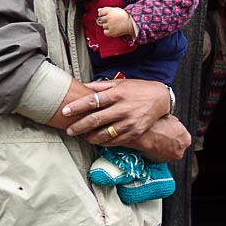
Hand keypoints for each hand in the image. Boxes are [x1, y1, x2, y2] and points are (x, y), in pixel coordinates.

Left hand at [61, 79, 190, 161]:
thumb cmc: (137, 89)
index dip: (77, 106)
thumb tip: (83, 86)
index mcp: (117, 93)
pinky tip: (96, 140)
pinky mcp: (134, 133)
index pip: (93, 100)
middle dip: (79, 126)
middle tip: (69, 130)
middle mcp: (122, 108)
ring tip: (82, 136)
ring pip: (104, 134)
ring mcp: (129, 122)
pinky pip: (115, 141)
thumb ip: (101, 86)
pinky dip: (103, 142)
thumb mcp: (119, 83)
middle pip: (95, 120)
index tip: (65, 111)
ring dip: (89, 137)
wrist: (160, 99)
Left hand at [97, 6, 134, 36]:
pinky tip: (113, 29)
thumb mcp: (117, 10)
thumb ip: (108, 10)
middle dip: (106, 20)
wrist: (131, 24)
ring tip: (114, 25)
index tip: (104, 15)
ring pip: (104, 26)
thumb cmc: (125, 17)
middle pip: (102, 19)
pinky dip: (108, 32)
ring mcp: (109, 25)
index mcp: (110, 11)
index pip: (101, 12)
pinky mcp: (110, 32)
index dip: (102, 14)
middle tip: (112, 21)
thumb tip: (99, 11)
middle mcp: (109, 17)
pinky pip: (105, 32)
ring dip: (107, 26)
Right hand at [126, 114, 190, 161]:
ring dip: (163, 145)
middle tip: (162, 132)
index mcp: (186, 139)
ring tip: (155, 136)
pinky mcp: (159, 162)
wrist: (143, 135)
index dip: (175, 130)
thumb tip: (172, 123)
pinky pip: (159, 155)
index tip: (170, 128)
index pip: (183, 135)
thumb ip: (175, 123)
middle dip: (170, 139)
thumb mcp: (169, 118)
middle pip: (177, 144)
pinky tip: (152, 141)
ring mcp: (169, 158)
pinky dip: (156, 150)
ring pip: (168, 150)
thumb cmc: (155, 126)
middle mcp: (180, 151)